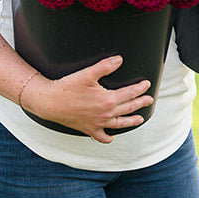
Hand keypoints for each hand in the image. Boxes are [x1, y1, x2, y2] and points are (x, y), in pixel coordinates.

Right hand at [22, 56, 153, 142]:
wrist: (49, 102)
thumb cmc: (67, 87)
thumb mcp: (87, 73)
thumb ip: (105, 66)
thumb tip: (119, 59)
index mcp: (108, 100)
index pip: (130, 93)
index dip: (140, 88)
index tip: (146, 84)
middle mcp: (106, 114)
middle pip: (128, 108)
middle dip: (140, 103)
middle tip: (149, 99)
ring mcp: (98, 124)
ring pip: (120, 124)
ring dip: (131, 120)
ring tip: (139, 118)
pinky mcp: (89, 129)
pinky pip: (102, 137)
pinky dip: (109, 137)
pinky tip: (112, 136)